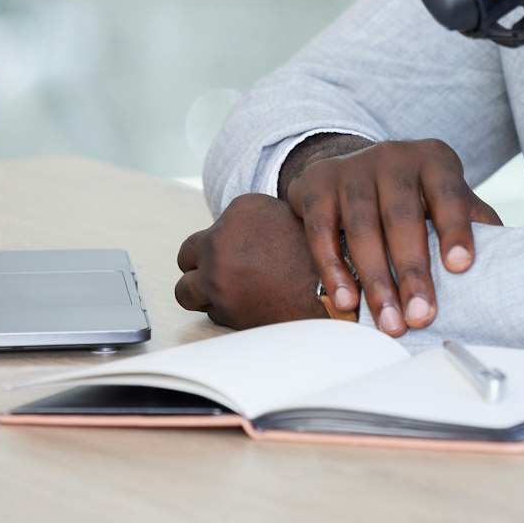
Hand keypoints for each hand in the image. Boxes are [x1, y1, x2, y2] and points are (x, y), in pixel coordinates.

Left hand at [174, 194, 327, 329]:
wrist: (338, 292)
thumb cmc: (321, 256)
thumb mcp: (289, 218)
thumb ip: (253, 224)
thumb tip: (235, 235)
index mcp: (240, 210)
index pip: (212, 229)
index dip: (224, 245)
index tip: (240, 254)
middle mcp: (221, 240)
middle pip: (186, 256)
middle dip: (200, 267)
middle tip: (221, 275)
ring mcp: (217, 275)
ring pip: (185, 290)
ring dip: (203, 293)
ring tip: (229, 296)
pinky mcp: (222, 308)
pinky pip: (210, 312)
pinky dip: (225, 312)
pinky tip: (251, 308)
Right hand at [285, 137, 501, 336]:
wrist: (354, 169)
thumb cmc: (415, 195)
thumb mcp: (448, 198)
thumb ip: (476, 223)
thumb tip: (514, 263)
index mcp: (434, 159)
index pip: (449, 194)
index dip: (456, 230)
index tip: (462, 267)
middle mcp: (393, 157)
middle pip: (403, 218)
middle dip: (413, 272)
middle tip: (422, 316)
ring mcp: (352, 169)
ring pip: (362, 228)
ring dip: (376, 281)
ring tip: (389, 322)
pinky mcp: (317, 184)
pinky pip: (322, 231)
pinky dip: (334, 268)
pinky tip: (347, 301)